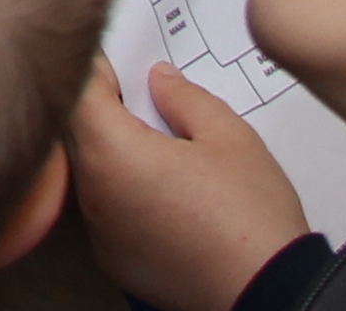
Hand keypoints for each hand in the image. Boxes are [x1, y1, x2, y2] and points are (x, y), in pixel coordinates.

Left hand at [67, 59, 309, 310]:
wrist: (269, 295)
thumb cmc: (251, 218)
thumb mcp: (229, 137)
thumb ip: (186, 98)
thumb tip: (160, 79)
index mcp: (113, 153)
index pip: (79, 92)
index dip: (94, 68)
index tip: (113, 59)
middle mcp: (94, 195)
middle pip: (76, 132)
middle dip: (100, 108)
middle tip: (137, 95)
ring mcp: (101, 233)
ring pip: (90, 173)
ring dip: (110, 151)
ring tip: (156, 144)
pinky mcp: (116, 261)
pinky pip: (104, 211)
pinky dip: (121, 192)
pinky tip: (161, 190)